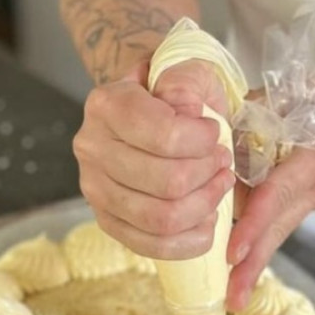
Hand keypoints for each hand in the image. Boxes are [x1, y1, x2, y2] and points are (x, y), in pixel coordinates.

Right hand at [73, 58, 235, 259]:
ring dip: (204, 205)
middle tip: (223, 162)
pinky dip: (187, 241)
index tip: (215, 133)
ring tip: (219, 186)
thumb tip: (187, 116)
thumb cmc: (173, 91)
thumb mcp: (186, 69)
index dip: (201, 140)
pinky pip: (150, 245)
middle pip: (166, 182)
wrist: (149, 107)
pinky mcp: (106, 219)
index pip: (164, 135)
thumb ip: (187, 82)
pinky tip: (207, 222)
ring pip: (160, 218)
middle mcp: (91, 146)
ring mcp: (94, 188)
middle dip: (208, 174)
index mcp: (107, 104)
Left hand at [225, 129, 314, 310]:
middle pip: (278, 230)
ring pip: (279, 231)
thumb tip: (231, 119)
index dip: (254, 223)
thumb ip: (272, 103)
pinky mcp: (312, 197)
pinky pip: (281, 220)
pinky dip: (261, 239)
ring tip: (233, 293)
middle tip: (231, 301)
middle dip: (253, 266)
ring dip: (255, 261)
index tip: (231, 252)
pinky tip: (242, 258)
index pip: (278, 195)